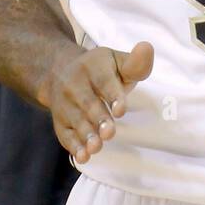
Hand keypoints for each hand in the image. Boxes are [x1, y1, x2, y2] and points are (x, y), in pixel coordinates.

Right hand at [44, 40, 153, 163]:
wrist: (58, 71)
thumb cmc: (100, 71)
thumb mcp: (116, 62)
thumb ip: (135, 62)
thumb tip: (147, 48)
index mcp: (93, 66)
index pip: (104, 81)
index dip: (113, 95)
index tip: (121, 110)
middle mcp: (75, 84)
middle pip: (88, 103)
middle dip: (98, 119)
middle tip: (109, 133)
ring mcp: (64, 103)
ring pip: (75, 120)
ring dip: (86, 134)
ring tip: (96, 146)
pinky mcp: (59, 120)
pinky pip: (64, 133)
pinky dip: (73, 146)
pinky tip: (83, 156)